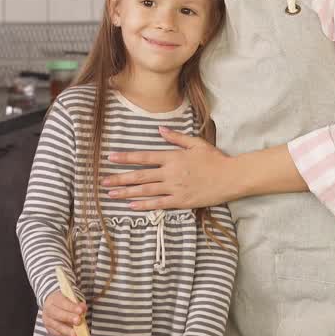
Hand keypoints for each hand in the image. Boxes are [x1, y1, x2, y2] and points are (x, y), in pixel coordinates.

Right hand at [41, 290, 86, 335]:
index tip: (81, 311)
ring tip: (76, 334)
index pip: (62, 302)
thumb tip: (83, 308)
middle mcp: (48, 309)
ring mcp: (47, 320)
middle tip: (78, 321)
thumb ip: (78, 304)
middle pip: (57, 314)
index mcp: (54, 299)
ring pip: (56, 326)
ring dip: (67, 330)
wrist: (53, 307)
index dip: (71, 307)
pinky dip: (66, 335)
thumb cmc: (65, 302)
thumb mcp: (72, 300)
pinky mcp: (49, 329)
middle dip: (68, 318)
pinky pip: (57, 333)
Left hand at [102, 127, 233, 209]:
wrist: (231, 177)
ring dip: (127, 193)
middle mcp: (170, 173)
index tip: (110, 158)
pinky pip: (159, 204)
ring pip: (146, 191)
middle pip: (140, 175)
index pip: (144, 156)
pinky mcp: (181, 201)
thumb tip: (159, 129)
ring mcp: (175, 188)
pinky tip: (131, 206)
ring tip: (111, 195)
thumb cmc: (215, 159)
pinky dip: (144, 205)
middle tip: (103, 182)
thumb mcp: (196, 143)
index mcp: (173, 157)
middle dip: (119, 178)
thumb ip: (176, 137)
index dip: (126, 158)